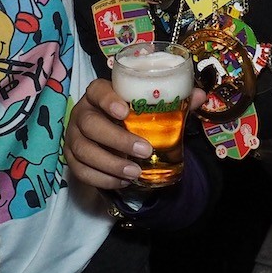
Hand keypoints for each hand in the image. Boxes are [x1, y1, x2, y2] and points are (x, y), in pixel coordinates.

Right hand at [65, 76, 206, 189]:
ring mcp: (73, 137)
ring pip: (83, 151)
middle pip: (90, 124)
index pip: (97, 90)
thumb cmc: (131, 119)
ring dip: (110, 164)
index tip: (125, 110)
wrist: (110, 137)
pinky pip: (81, 172)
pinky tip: (122, 182)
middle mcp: (82, 114)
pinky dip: (103, 179)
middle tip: (144, 150)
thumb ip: (173, 102)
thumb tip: (200, 96)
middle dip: (117, 139)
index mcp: (98, 95)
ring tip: (135, 173)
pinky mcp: (71, 159)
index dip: (108, 99)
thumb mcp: (149, 109)